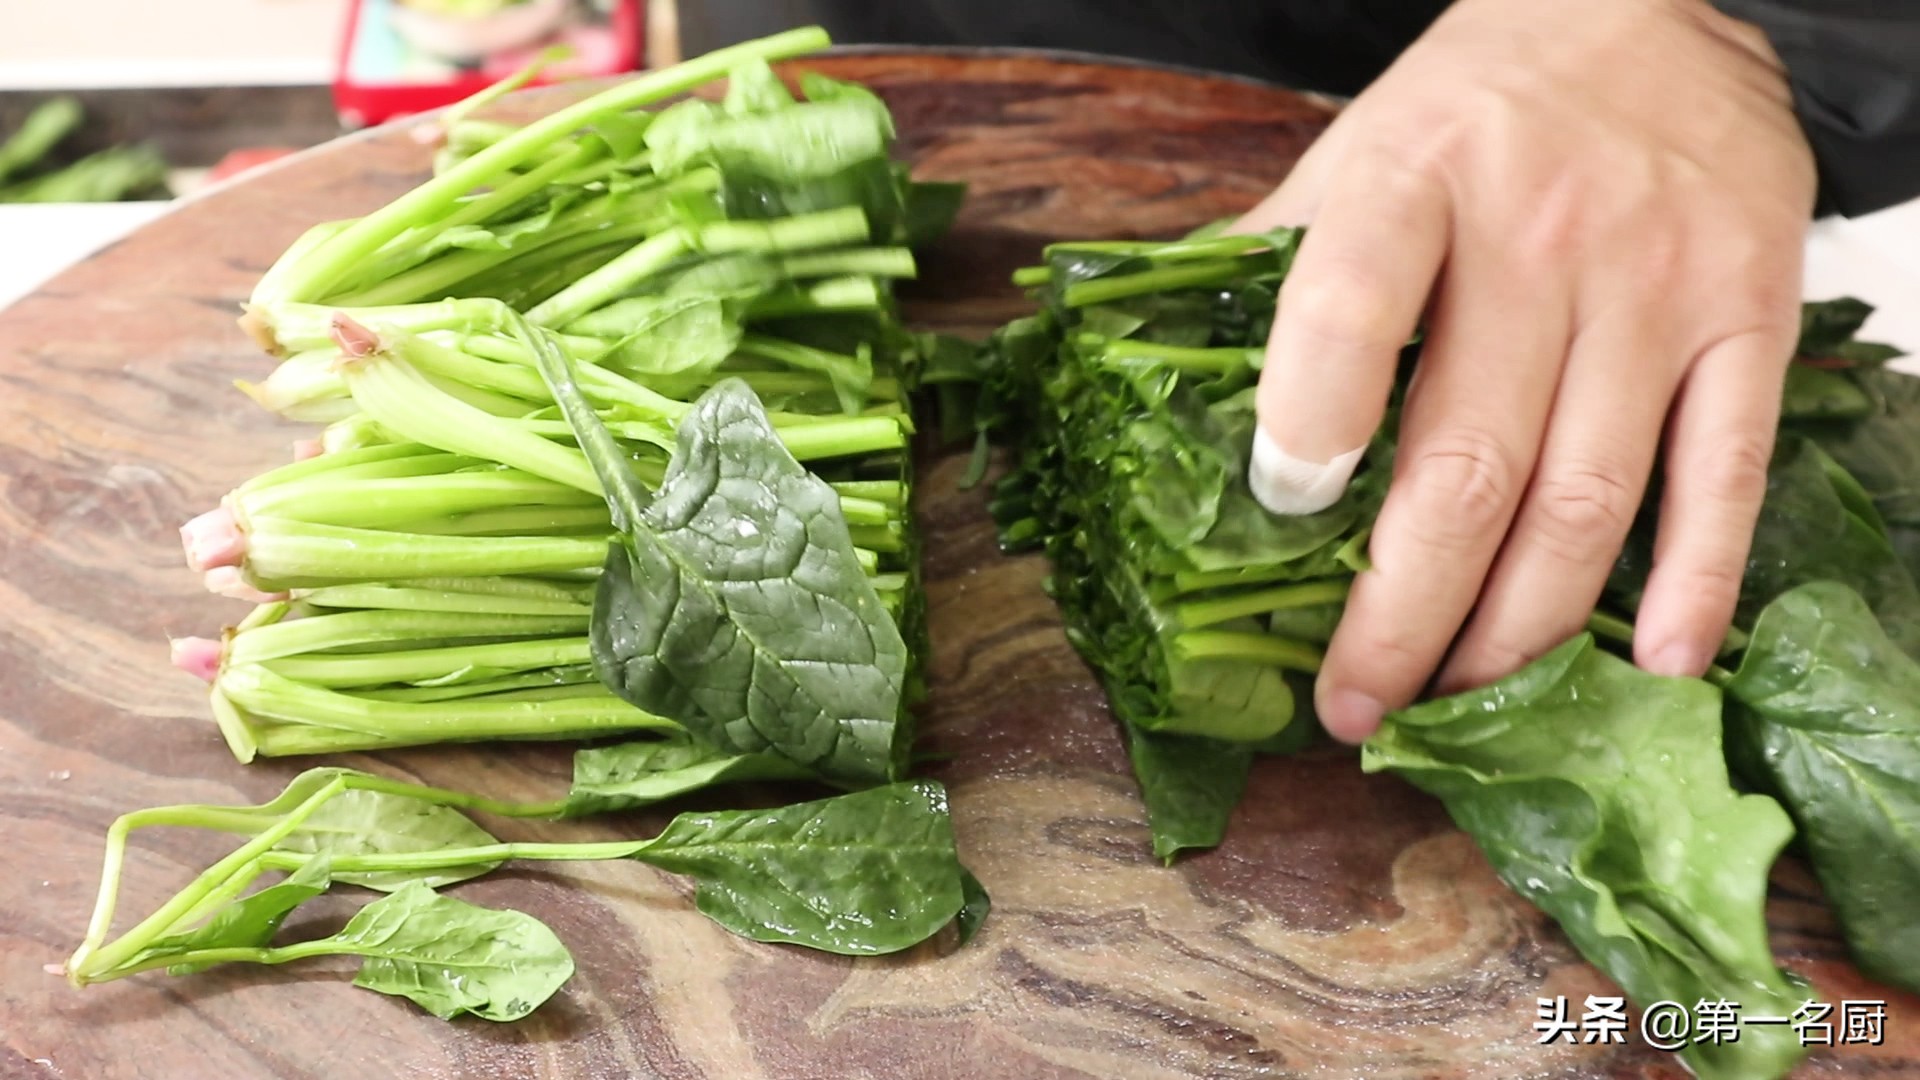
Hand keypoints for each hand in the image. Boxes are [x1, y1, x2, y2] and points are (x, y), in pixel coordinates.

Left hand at [1235, 0, 1817, 741]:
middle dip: (1402, 613)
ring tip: (1457, 699)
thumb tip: (1151, 370)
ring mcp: (1656, 285)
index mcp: (1415, 180)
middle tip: (1354, 704)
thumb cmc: (1482, 102)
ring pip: (1585, 498)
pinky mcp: (1751, 318)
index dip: (1310, 422)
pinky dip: (1692, 582)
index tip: (1284, 511)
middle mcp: (1542, 235)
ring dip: (1515, 629)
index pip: (1349, 308)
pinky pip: (1724, 472)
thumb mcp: (1356, 147)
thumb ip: (1269, 260)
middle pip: (1467, 461)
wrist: (1666, 10)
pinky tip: (1648, 665)